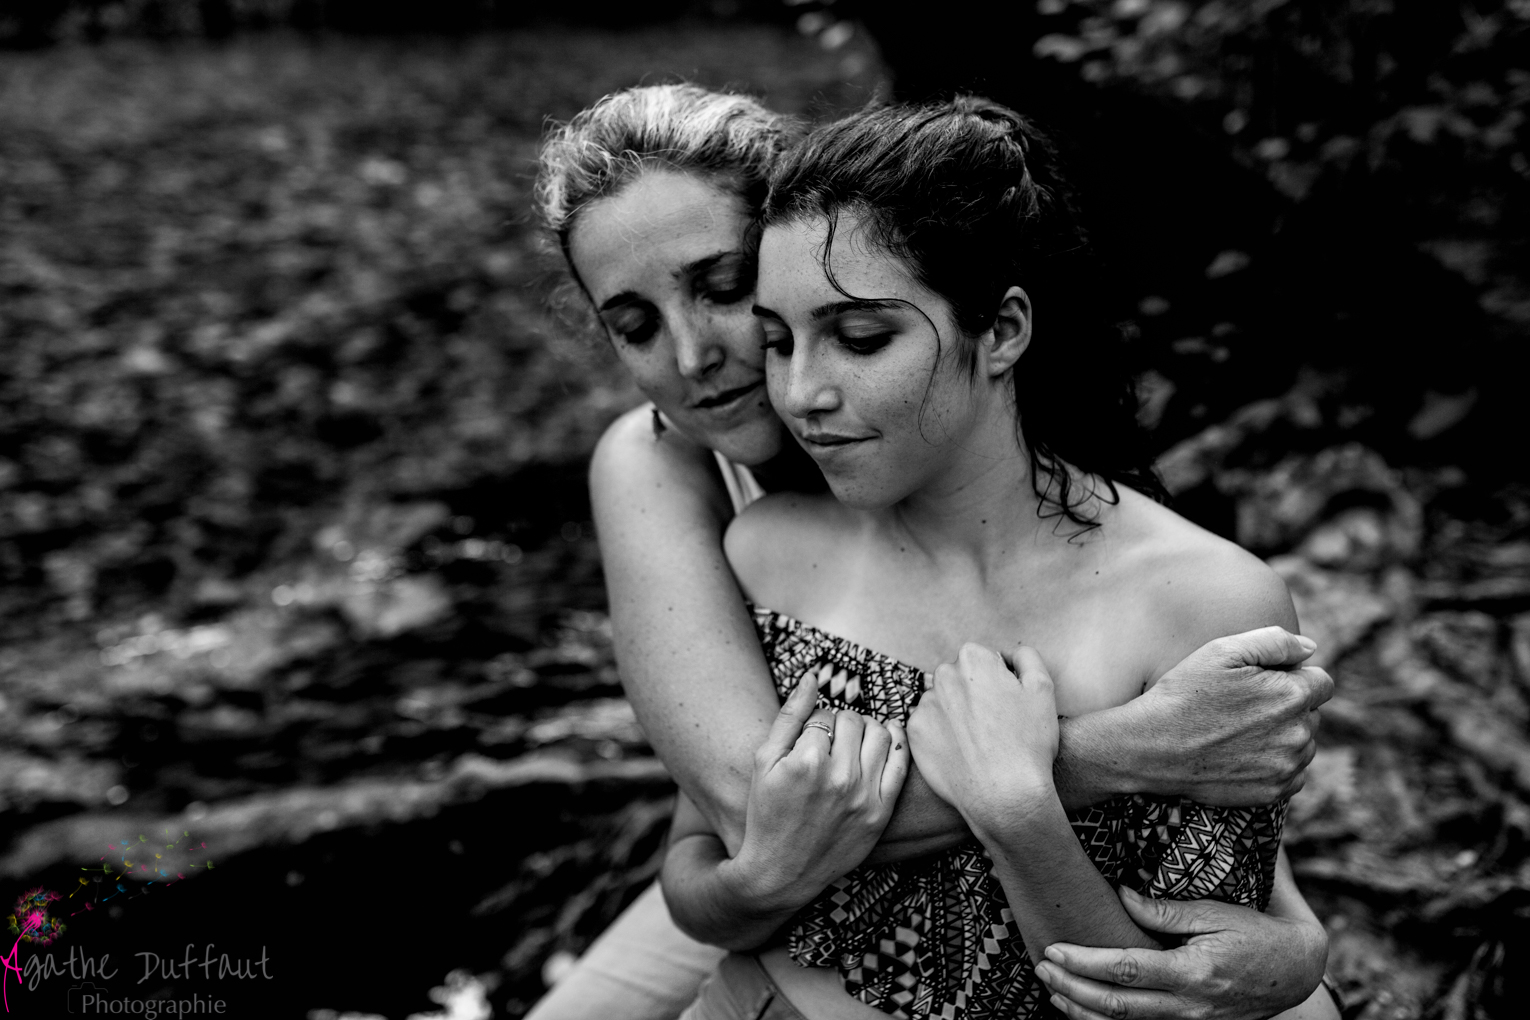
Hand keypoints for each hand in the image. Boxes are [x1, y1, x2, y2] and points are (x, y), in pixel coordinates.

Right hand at [728, 673, 909, 911]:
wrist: (780, 872)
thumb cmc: (766, 813)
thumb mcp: (763, 761)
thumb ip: (790, 715)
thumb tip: (812, 676)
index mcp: (807, 760)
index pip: (825, 714)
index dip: (815, 722)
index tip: (808, 740)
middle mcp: (840, 777)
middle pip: (854, 720)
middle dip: (841, 723)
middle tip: (829, 741)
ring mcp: (864, 797)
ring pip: (880, 735)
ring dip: (867, 730)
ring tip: (852, 743)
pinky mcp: (880, 814)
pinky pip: (900, 763)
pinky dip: (896, 742)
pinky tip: (886, 739)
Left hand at [907, 642, 1059, 829]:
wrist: (1005, 796)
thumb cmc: (1029, 743)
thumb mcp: (1043, 689)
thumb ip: (1026, 657)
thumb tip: (1009, 654)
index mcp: (973, 658)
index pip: (983, 660)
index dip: (997, 683)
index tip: (1006, 707)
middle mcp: (942, 675)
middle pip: (959, 679)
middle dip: (973, 695)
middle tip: (994, 727)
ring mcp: (924, 705)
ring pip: (942, 703)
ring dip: (956, 715)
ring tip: (978, 744)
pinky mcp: (913, 733)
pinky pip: (928, 727)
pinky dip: (941, 737)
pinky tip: (961, 754)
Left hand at [1034, 886, 1328, 1019]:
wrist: (1295, 973)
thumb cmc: (1254, 934)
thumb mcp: (1215, 913)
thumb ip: (1165, 910)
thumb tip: (1121, 894)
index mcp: (1192, 973)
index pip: (1125, 970)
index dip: (1084, 963)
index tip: (1055, 950)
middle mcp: (1189, 1006)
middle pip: (1116, 1005)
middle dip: (1072, 990)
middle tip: (1042, 969)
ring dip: (1083, 1013)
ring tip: (1053, 993)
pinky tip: (1084, 1012)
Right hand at [1119, 627, 1331, 805]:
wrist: (1152, 748)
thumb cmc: (1184, 694)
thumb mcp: (1221, 651)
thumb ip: (1273, 641)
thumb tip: (1310, 648)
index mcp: (1292, 695)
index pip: (1322, 682)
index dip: (1294, 677)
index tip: (1263, 683)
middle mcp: (1298, 734)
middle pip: (1312, 714)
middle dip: (1288, 707)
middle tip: (1243, 707)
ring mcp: (1287, 767)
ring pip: (1303, 744)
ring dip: (1283, 736)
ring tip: (1239, 732)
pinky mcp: (1274, 792)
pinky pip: (1293, 773)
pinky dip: (1275, 764)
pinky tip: (1242, 754)